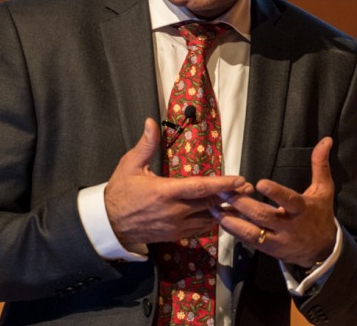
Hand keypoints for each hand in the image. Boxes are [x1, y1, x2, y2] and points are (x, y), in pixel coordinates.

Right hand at [104, 118, 249, 247]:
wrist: (109, 224)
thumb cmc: (120, 192)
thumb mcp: (130, 165)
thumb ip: (145, 145)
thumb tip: (151, 122)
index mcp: (166, 192)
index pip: (200, 187)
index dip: (222, 184)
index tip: (240, 180)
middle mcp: (175, 211)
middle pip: (209, 203)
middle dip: (230, 196)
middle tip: (248, 188)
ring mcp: (176, 225)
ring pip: (208, 218)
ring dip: (224, 210)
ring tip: (241, 202)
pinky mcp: (175, 235)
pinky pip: (200, 229)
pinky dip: (212, 221)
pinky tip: (221, 214)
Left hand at [212, 137, 337, 267]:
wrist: (322, 251)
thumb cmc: (320, 214)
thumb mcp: (324, 190)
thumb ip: (320, 165)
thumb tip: (326, 140)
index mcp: (302, 210)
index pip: (289, 201)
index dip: (275, 193)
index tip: (260, 183)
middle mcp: (289, 226)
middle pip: (263, 216)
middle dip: (242, 204)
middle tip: (224, 191)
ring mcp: (278, 240)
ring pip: (253, 233)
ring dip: (232, 221)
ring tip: (215, 208)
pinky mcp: (268, 249)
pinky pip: (249, 241)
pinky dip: (234, 231)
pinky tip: (220, 220)